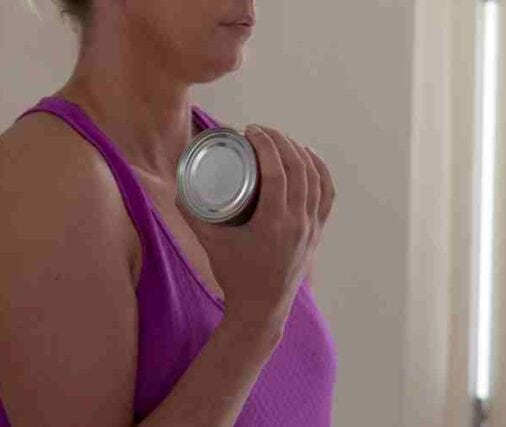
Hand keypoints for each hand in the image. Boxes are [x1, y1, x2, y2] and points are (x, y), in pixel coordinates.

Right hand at [177, 125, 335, 324]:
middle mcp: (298, 223)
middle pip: (298, 168)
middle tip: (261, 132)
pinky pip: (327, 194)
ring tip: (280, 139)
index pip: (278, 172)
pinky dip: (320, 171)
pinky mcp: (317, 231)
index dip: (266, 145)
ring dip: (299, 152)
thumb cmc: (235, 276)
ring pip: (315, 178)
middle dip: (281, 142)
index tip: (251, 131)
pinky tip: (309, 157)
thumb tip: (178, 188)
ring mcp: (311, 227)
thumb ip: (192, 215)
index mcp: (274, 223)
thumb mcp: (211, 243)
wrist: (261, 307)